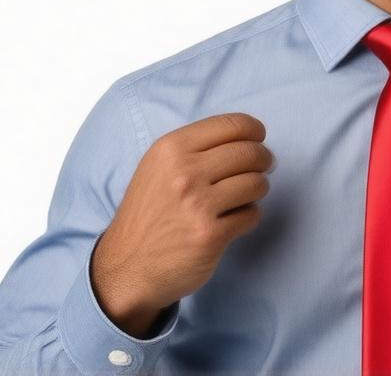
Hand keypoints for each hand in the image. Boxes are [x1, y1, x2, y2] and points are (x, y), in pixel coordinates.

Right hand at [90, 112, 274, 337]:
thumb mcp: (159, 167)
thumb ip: (198, 148)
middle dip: (263, 160)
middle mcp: (184, 172)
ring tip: (244, 196)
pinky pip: (252, 215)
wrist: (127, 265)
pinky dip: (249, 216)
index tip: (259, 139)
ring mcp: (198, 205)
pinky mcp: (211, 235)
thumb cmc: (150, 212)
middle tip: (262, 168)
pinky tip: (232, 220)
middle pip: (250, 153)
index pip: (233, 125)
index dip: (255, 131)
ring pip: (257, 183)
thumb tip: (251, 138)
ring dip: (258, 189)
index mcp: (171, 148)